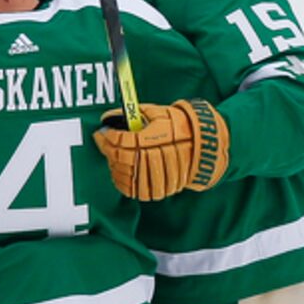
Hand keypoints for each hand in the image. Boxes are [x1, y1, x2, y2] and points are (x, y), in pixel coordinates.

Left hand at [95, 98, 229, 200]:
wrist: (202, 147)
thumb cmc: (178, 125)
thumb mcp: (157, 113)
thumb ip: (133, 114)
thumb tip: (110, 116)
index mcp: (157, 137)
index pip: (123, 139)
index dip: (108, 136)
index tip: (101, 133)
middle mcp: (159, 157)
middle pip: (123, 157)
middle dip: (109, 150)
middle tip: (103, 143)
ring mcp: (160, 175)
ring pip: (127, 174)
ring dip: (115, 166)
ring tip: (112, 157)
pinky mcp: (161, 189)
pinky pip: (135, 190)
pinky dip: (123, 182)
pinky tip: (120, 173)